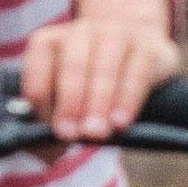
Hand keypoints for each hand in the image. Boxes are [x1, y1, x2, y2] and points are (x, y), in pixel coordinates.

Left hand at [16, 0, 181, 142]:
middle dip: (70, 102)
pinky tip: (121, 122)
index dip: (43, 98)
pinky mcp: (148, 47)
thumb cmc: (91, 83)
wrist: (139, 50)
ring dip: (98, 102)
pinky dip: (128, 99)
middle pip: (72, 64)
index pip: (39, 64)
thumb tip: (47, 155)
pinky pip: (137, 72)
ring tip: (96, 132)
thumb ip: (52, 121)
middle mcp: (82, 31)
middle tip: (70, 134)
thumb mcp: (68, 96)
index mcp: (51, 41)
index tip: (51, 128)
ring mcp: (117, 34)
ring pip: (105, 66)